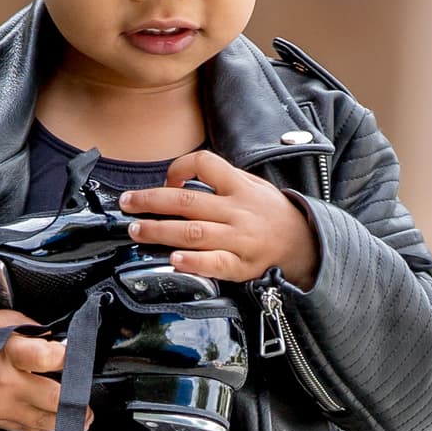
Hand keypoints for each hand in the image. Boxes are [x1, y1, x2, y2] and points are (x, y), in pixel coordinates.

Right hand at [0, 305, 92, 430]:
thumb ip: (28, 326)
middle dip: (77, 400)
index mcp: (8, 353)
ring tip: (79, 416)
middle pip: (54, 399)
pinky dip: (42, 424)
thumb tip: (52, 337)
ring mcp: (1, 407)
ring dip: (65, 419)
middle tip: (87, 400)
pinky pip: (27, 429)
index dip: (68, 356)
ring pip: (45, 422)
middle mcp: (7, 384)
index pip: (49, 358)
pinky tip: (51, 418)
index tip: (73, 353)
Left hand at [118, 149, 320, 287]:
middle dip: (151, 202)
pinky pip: (214, 263)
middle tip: (127, 204)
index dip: (179, 168)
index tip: (166, 180)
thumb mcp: (253, 186)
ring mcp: (238, 239)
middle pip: (186, 202)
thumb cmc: (271, 214)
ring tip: (136, 230)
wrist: (304, 244)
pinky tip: (173, 260)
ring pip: (192, 233)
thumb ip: (221, 181)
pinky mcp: (240, 265)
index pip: (204, 164)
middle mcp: (236, 211)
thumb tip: (178, 180)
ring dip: (159, 231)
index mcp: (239, 186)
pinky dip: (193, 262)